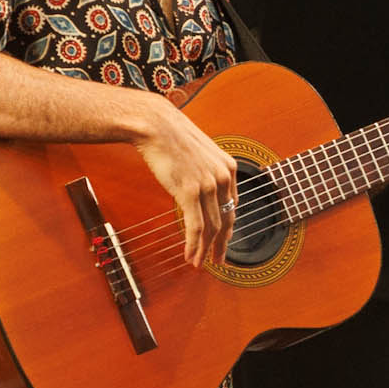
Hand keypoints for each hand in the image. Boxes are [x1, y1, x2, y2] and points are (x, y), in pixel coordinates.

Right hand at [134, 94, 238, 268]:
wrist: (156, 124)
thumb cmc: (173, 137)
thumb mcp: (199, 154)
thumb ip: (206, 172)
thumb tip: (201, 191)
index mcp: (228, 168)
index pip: (232, 206)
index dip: (228, 227)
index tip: (223, 240)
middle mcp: (222, 177)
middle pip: (226, 220)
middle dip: (221, 244)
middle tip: (217, 260)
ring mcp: (207, 185)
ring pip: (211, 227)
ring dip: (204, 249)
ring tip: (199, 263)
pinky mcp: (189, 191)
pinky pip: (196, 226)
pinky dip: (194, 244)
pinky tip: (190, 255)